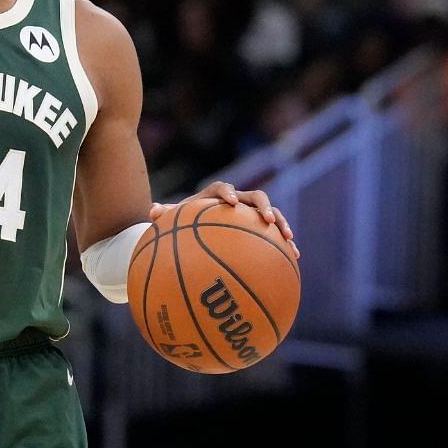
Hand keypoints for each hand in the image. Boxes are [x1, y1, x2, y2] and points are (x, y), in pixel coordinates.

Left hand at [148, 180, 299, 258]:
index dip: (228, 193)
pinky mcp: (261, 229)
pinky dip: (285, 244)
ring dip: (281, 223)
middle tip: (268, 220)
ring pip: (272, 213)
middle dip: (263, 207)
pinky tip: (295, 258)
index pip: (222, 188)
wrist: (197, 229)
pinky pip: (275, 234)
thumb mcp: (173, 221)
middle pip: (255, 197)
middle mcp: (237, 201)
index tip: (229, 202)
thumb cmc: (184, 225)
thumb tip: (152, 211)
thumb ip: (165, 215)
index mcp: (215, 196)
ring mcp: (251, 214)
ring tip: (288, 239)